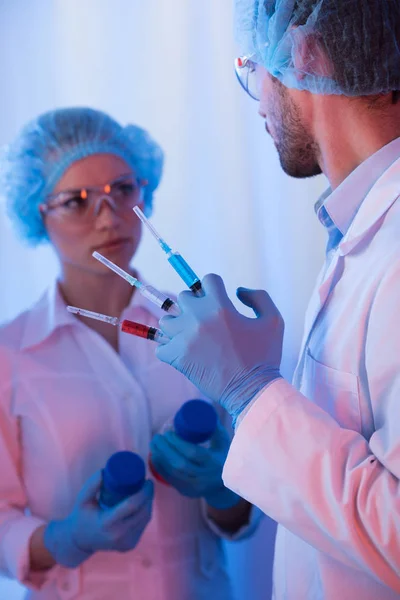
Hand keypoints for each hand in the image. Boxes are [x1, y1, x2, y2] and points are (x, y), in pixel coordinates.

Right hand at [44, 471, 153, 567]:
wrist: (79, 542)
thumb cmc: (82, 517)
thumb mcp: (82, 499)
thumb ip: (92, 485)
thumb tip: (105, 471)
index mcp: (108, 523)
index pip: (132, 505)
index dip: (144, 492)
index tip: (147, 480)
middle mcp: (119, 535)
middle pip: (143, 512)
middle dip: (149, 496)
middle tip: (147, 483)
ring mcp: (126, 543)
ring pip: (145, 519)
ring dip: (149, 504)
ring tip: (146, 491)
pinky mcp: (130, 545)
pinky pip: (142, 526)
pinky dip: (145, 513)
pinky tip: (144, 504)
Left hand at [150, 421, 239, 508]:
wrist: (225, 485)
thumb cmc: (223, 456)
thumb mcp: (222, 441)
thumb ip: (213, 426)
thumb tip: (203, 409)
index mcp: (214, 462)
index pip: (193, 453)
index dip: (177, 443)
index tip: (168, 433)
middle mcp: (205, 477)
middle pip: (180, 464)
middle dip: (165, 449)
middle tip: (157, 437)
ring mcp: (195, 487)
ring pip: (173, 473)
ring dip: (160, 458)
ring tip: (153, 444)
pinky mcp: (187, 492)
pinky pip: (170, 480)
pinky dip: (160, 468)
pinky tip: (154, 457)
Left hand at [156, 274, 282, 421]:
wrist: (252, 390)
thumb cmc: (264, 356)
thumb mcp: (273, 320)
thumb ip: (258, 297)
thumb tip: (238, 291)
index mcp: (220, 307)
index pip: (208, 280)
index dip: (215, 288)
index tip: (219, 299)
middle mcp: (198, 318)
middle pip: (184, 298)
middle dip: (195, 306)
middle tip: (207, 321)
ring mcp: (184, 338)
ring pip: (167, 321)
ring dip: (178, 326)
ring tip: (192, 337)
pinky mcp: (177, 357)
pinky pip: (161, 346)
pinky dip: (170, 349)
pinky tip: (184, 353)